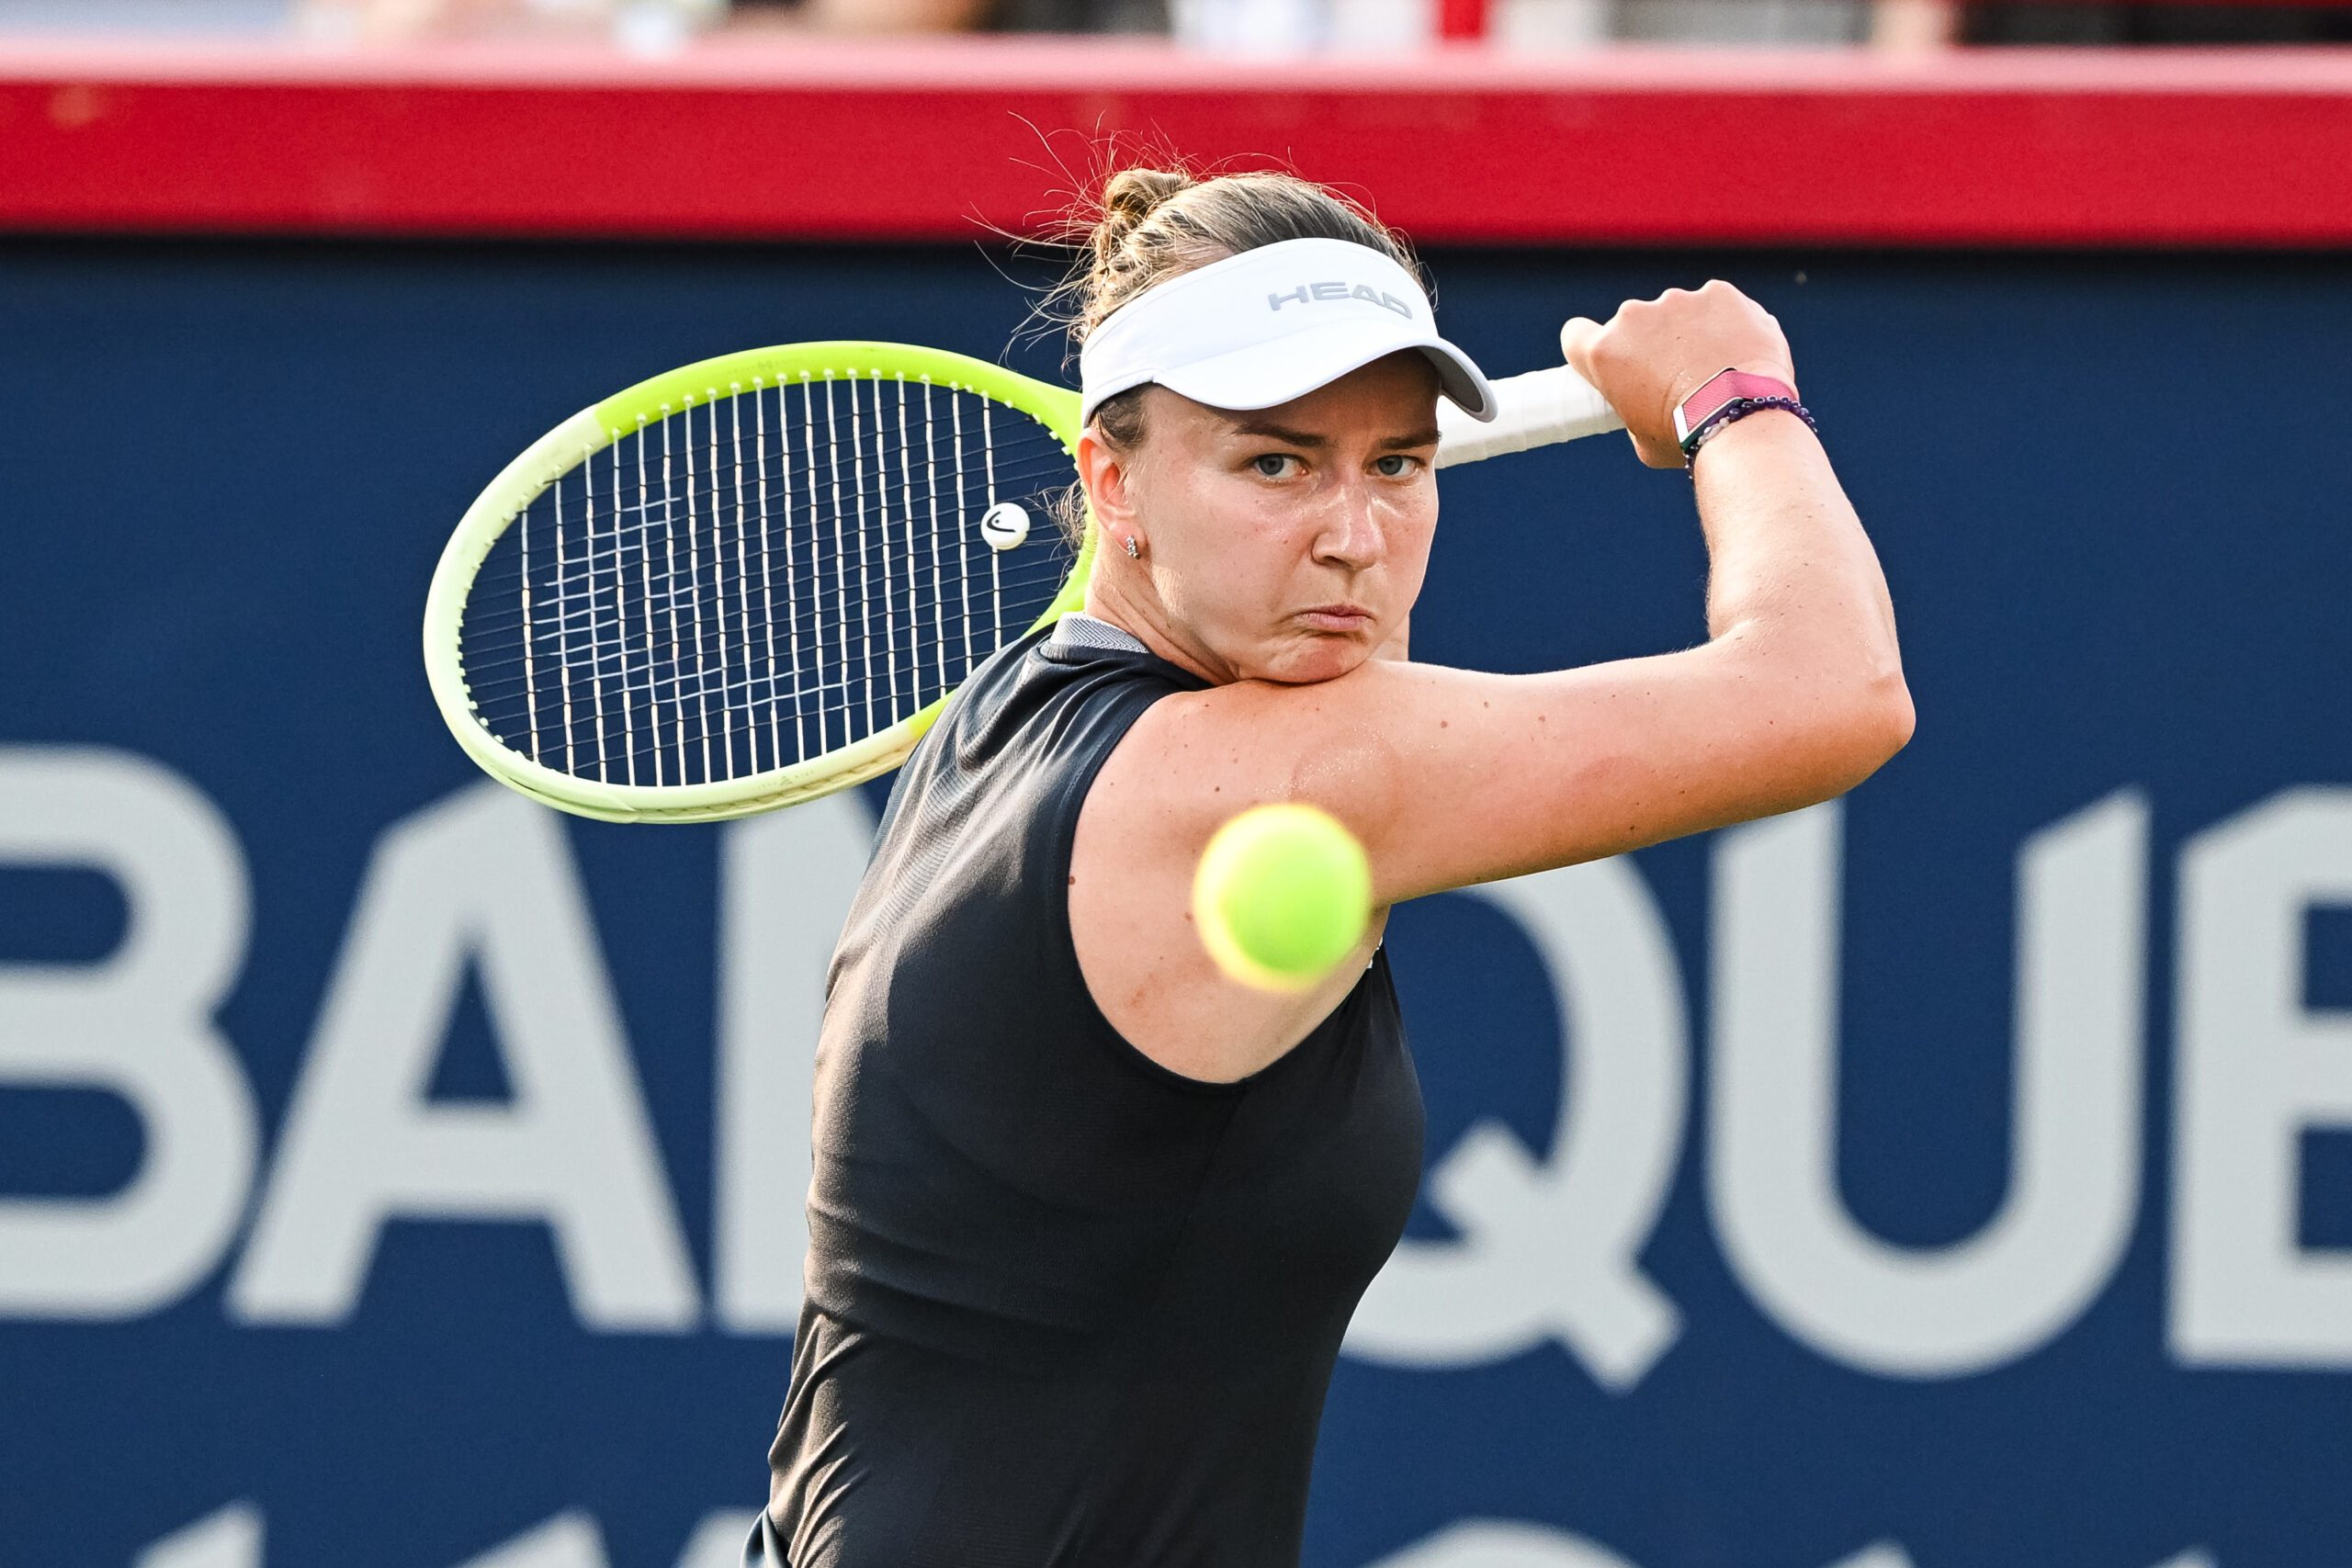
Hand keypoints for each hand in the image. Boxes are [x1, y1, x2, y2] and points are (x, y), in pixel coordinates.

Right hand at [1559, 281, 1796, 469]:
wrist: (1743, 420)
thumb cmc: (1687, 438)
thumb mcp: (1641, 439)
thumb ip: (1633, 406)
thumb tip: (1647, 401)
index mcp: (1604, 352)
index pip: (1576, 335)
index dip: (1590, 348)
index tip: (1610, 362)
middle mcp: (1634, 317)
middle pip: (1633, 325)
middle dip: (1649, 344)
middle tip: (1676, 378)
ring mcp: (1678, 301)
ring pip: (1677, 313)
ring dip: (1689, 333)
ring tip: (1717, 369)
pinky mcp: (1719, 293)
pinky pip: (1718, 305)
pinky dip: (1726, 323)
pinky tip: (1740, 352)